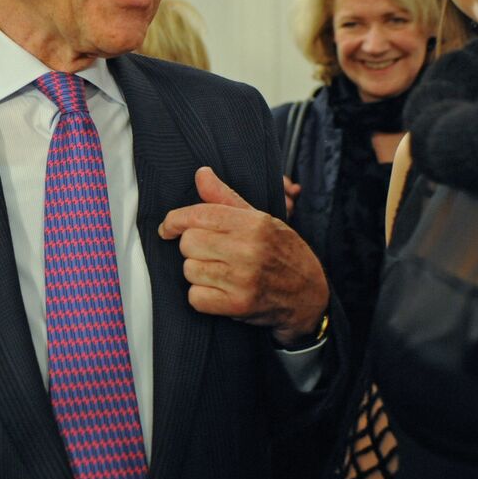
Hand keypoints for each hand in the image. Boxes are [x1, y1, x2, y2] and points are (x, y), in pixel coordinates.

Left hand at [158, 167, 327, 345]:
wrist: (309, 295)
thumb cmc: (283, 253)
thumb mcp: (260, 219)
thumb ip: (226, 198)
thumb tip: (201, 173)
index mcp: (253, 223)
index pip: (198, 215)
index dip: (175, 221)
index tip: (168, 228)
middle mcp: (248, 249)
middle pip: (188, 243)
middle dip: (194, 248)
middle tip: (212, 253)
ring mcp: (243, 279)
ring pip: (189, 270)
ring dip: (199, 272)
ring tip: (220, 272)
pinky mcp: (238, 305)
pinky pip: (195, 297)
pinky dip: (202, 296)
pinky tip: (220, 291)